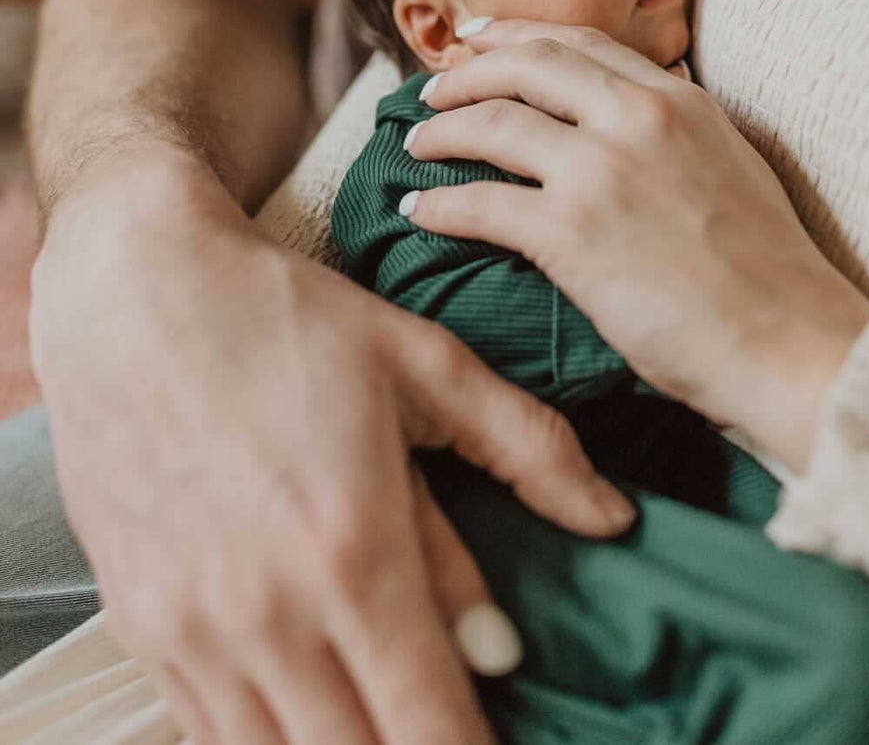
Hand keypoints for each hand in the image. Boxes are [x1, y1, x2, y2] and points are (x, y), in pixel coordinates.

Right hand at [30, 145, 634, 744]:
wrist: (135, 290)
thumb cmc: (286, 320)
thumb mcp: (424, 363)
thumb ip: (526, 448)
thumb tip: (610, 520)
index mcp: (355, 550)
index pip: (433, 730)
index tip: (505, 743)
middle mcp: (268, 613)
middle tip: (446, 720)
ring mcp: (193, 630)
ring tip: (384, 711)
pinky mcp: (140, 627)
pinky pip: (209, 731)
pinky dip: (268, 732)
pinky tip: (308, 700)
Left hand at [404, 22, 868, 474]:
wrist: (790, 341)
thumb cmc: (770, 275)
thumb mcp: (732, 165)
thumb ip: (681, 132)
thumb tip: (648, 113)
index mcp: (678, 100)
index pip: (581, 43)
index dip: (517, 36)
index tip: (480, 39)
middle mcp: (637, 118)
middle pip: (527, 67)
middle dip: (467, 72)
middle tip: (429, 87)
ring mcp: (601, 171)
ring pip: (492, 124)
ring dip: (441, 129)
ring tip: (414, 141)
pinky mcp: (571, 232)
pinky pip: (480, 202)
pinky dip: (437, 202)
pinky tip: (416, 209)